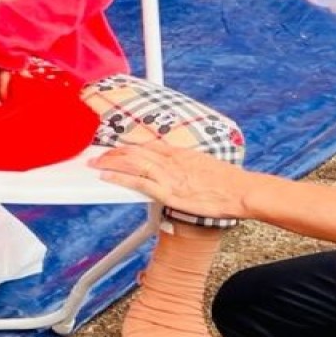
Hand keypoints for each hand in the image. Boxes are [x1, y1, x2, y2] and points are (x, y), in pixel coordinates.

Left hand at [90, 142, 250, 219]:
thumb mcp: (205, 166)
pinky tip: (106, 176)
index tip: (117, 146)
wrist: (241, 191)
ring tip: (94, 163)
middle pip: (136, 151)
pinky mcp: (169, 192)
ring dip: (111, 162)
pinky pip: (139, 182)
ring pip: (133, 163)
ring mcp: (169, 175)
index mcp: (181, 154)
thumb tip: (183, 169)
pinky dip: (120, 177)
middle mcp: (172, 161)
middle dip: (115, 152)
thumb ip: (189, 166)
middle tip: (98, 154)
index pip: (149, 145)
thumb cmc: (229, 183)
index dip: (129, 145)